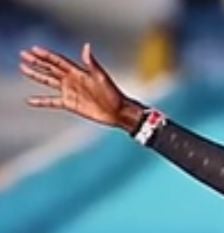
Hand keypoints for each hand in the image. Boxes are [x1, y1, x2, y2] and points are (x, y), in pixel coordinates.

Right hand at [19, 43, 141, 131]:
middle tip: (23, 55)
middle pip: (50, 68)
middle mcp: (72, 80)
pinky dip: (41, 101)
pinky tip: (30, 100)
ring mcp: (70, 91)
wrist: (119, 112)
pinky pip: (52, 101)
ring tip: (23, 68)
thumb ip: (92, 63)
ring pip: (48, 81)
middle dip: (37, 62)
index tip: (34, 49)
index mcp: (78, 72)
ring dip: (36, 75)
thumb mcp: (102, 78)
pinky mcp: (70, 104)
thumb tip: (86, 46)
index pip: (58, 61)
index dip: (46, 55)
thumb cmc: (113, 94)